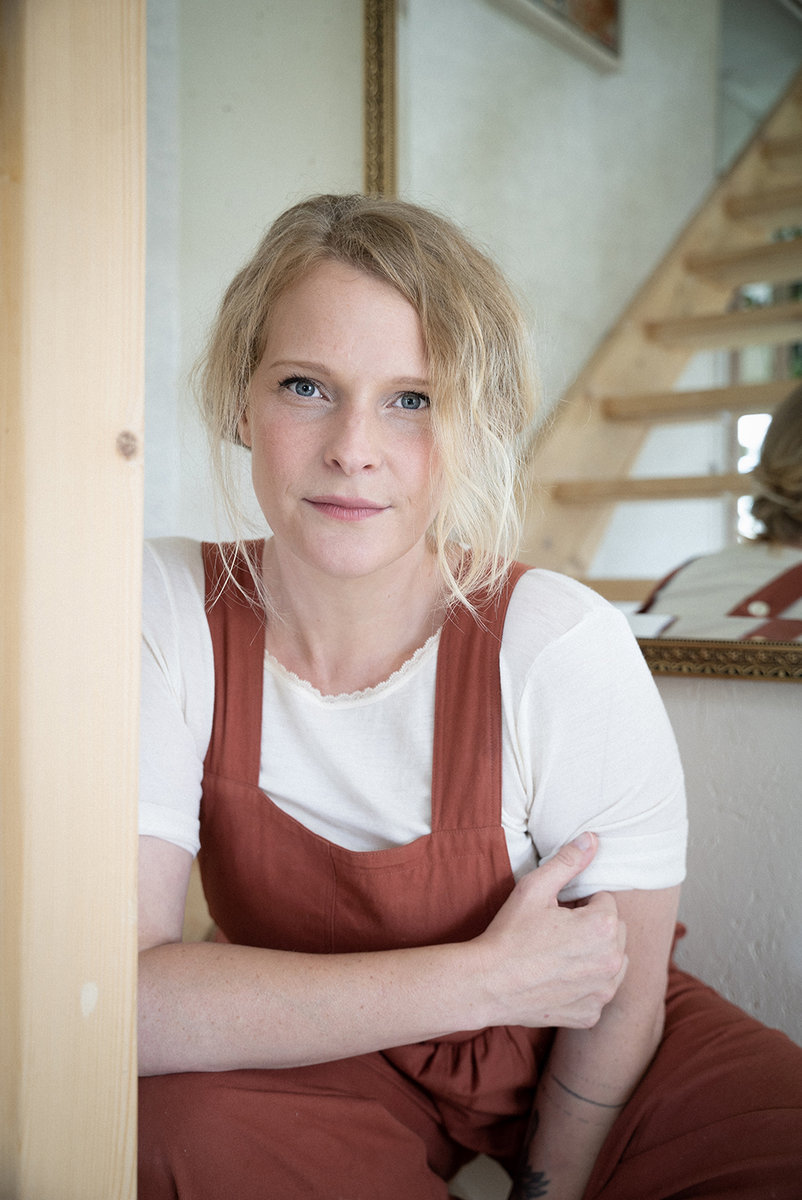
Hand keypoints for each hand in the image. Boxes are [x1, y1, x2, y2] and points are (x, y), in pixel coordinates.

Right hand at [472, 833, 626, 1029]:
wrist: (487, 983)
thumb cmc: (509, 934)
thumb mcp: (535, 888)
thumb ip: (568, 861)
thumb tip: (592, 838)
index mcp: (603, 927)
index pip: (605, 901)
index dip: (581, 903)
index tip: (557, 912)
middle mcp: (611, 962)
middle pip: (614, 932)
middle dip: (593, 928)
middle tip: (556, 931)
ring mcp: (602, 992)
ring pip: (612, 962)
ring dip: (595, 955)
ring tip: (560, 954)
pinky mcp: (591, 1014)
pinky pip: (599, 991)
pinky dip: (585, 985)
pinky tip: (559, 978)